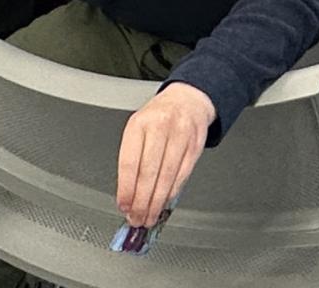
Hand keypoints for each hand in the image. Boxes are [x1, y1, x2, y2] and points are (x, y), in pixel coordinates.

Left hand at [116, 82, 214, 226]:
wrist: (186, 100)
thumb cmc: (157, 117)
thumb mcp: (138, 127)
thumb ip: (132, 156)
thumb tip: (126, 192)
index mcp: (138, 124)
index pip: (130, 161)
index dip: (126, 187)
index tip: (123, 205)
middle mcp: (159, 129)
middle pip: (149, 173)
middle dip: (142, 201)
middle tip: (136, 218)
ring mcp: (179, 138)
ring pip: (166, 178)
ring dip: (156, 203)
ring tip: (149, 217)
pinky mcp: (195, 148)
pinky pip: (182, 177)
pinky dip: (172, 194)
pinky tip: (164, 204)